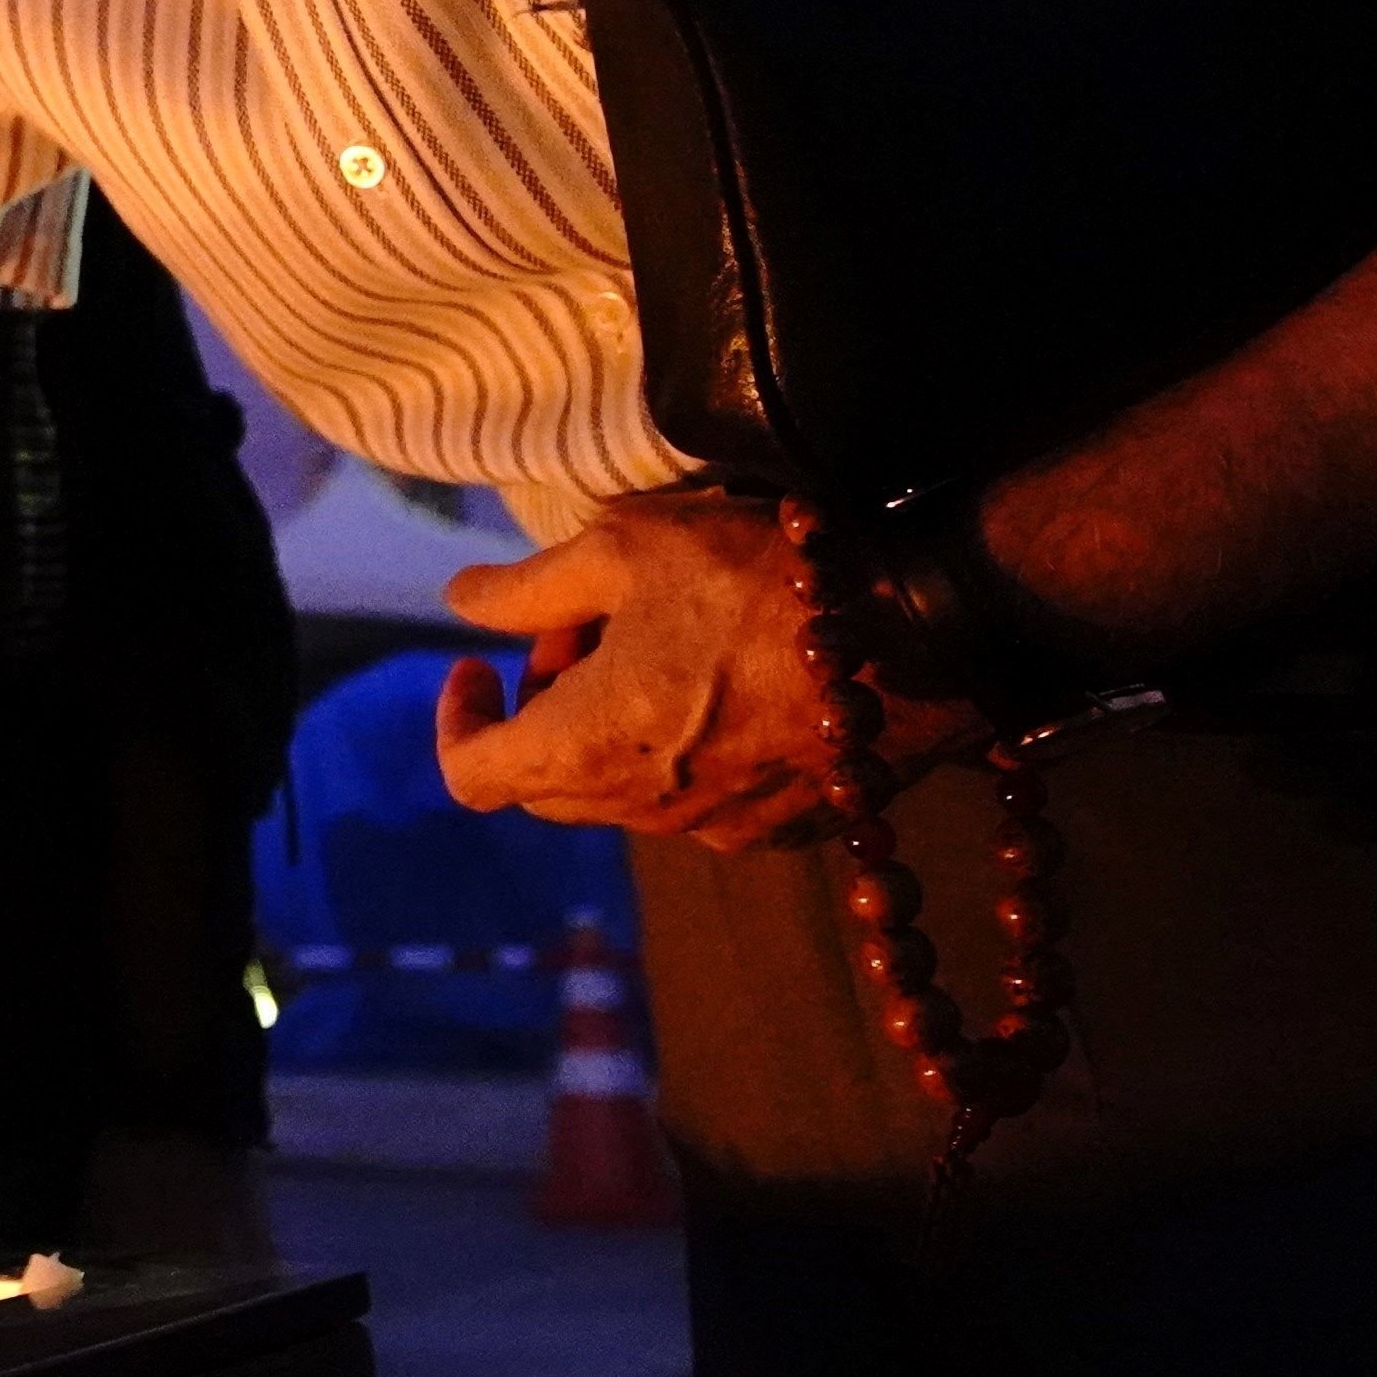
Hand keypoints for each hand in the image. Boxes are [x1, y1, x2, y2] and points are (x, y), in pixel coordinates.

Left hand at [434, 491, 970, 851]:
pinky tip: (721, 675)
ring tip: (657, 635)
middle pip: (545, 784)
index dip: (457, 719)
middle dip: (541, 708)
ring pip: (621, 792)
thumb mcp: (623, 548)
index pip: (471, 776)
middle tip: (580, 628)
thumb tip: (461, 601)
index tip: (477, 664)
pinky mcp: (783, 825)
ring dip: (608, 725)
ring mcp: (720, 827)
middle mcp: (646, 810)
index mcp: (588, 749)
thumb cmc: (758, 577)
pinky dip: (677, 748)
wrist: (919, 628)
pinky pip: (695, 800)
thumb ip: (526, 587)